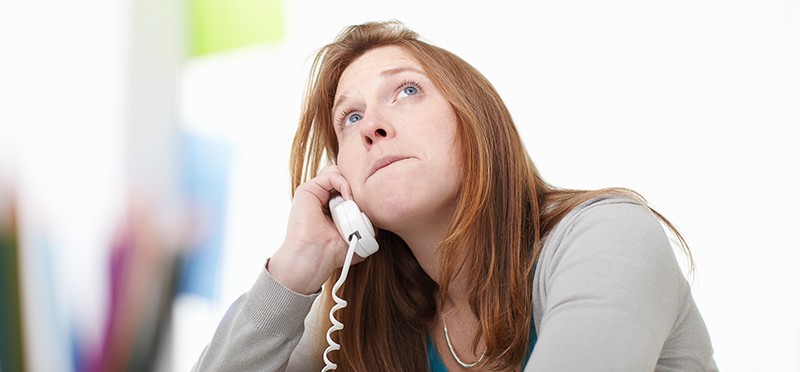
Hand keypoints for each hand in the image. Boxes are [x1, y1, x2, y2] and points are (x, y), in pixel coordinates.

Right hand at [267, 165, 365, 294]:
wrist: (315, 258)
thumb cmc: (333, 252)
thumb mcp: (357, 236)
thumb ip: (366, 225)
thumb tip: (377, 219)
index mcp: (333, 208)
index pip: (351, 188)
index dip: (362, 192)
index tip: (370, 204)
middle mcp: (323, 199)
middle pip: (345, 178)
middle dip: (358, 186)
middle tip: (365, 200)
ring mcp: (315, 194)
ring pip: (338, 172)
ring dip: (351, 184)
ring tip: (355, 201)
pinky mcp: (308, 190)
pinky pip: (330, 174)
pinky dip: (343, 183)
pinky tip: (348, 197)